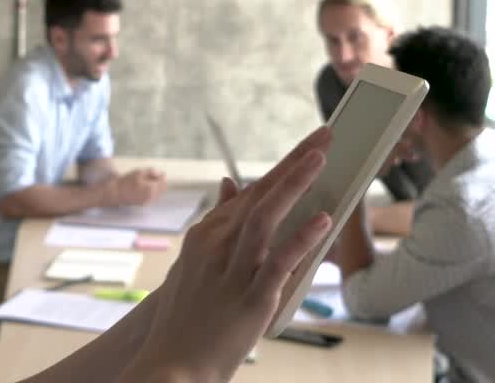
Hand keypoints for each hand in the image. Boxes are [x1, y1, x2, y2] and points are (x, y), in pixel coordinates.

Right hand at [108, 168, 166, 206]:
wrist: (116, 192)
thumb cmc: (127, 181)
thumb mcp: (139, 172)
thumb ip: (151, 172)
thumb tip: (160, 173)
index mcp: (151, 189)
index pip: (163, 182)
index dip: (162, 176)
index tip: (159, 172)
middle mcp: (151, 197)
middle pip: (162, 189)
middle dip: (160, 182)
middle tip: (154, 176)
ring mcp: (148, 201)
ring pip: (157, 193)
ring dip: (156, 187)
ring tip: (147, 181)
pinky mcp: (144, 203)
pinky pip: (152, 196)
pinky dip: (151, 191)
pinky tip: (143, 187)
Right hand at [121, 128, 333, 381]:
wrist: (169, 367)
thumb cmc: (185, 319)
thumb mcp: (194, 264)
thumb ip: (217, 222)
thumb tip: (230, 183)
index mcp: (204, 236)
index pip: (250, 193)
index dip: (282, 167)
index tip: (308, 146)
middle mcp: (215, 247)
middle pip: (261, 195)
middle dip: (294, 162)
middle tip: (325, 135)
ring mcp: (232, 272)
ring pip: (266, 217)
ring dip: (295, 185)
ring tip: (322, 159)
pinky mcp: (250, 299)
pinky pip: (278, 262)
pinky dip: (301, 239)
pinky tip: (322, 220)